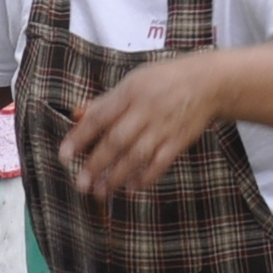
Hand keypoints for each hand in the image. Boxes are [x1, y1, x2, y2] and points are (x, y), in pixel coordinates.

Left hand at [60, 53, 222, 201]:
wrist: (208, 83)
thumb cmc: (164, 80)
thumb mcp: (133, 81)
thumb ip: (105, 102)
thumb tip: (77, 115)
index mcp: (130, 92)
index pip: (99, 117)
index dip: (80, 138)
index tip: (64, 156)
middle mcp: (146, 110)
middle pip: (116, 141)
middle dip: (96, 164)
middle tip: (81, 184)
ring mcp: (164, 127)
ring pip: (137, 156)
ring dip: (117, 176)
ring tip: (101, 192)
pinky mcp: (179, 141)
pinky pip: (161, 163)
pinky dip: (146, 177)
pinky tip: (132, 187)